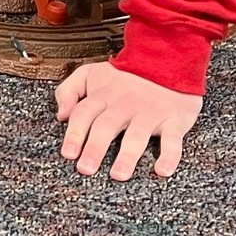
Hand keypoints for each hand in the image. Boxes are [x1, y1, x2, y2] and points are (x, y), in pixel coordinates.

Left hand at [55, 61, 202, 179]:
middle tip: (85, 169)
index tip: (68, 154)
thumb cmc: (126, 75)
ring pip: (137, 135)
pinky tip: (162, 171)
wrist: (167, 60)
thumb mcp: (91, 73)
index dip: (74, 133)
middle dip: (94, 148)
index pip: (84, 114)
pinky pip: (173, 140)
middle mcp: (124, 105)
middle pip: (106, 126)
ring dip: (127, 156)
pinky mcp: (174, 120)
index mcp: (103, 95)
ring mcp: (150, 113)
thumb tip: (62, 115)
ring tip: (118, 175)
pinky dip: (169, 156)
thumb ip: (69, 90)